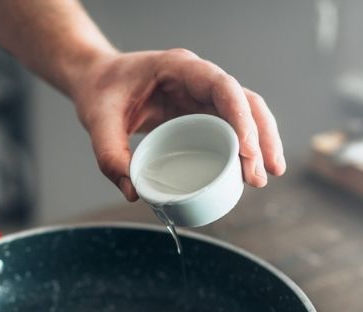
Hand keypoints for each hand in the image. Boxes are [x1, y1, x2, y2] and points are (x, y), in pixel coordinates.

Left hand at [70, 49, 285, 201]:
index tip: (245, 149)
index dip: (240, 116)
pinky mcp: (200, 113)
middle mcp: (198, 79)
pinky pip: (231, 127)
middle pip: (244, 102)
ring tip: (265, 177)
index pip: (221, 86)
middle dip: (259, 138)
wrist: (97, 81)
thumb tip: (135, 192)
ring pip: (245, 114)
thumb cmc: (100, 92)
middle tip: (259, 176)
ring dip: (260, 145)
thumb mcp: (97, 121)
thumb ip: (110, 155)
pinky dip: (244, 149)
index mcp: (178, 68)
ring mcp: (202, 96)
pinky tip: (251, 172)